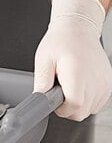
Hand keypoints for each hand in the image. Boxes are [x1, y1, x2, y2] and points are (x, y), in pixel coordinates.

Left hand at [34, 0, 111, 120]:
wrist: (79, 29)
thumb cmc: (61, 41)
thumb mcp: (43, 60)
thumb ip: (41, 82)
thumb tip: (39, 99)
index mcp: (78, 74)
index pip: (74, 106)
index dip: (61, 109)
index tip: (55, 100)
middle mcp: (95, 80)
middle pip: (81, 113)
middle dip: (67, 108)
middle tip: (60, 91)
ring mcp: (104, 83)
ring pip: (89, 110)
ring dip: (77, 104)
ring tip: (70, 85)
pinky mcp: (108, 84)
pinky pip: (97, 103)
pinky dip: (87, 100)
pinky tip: (79, 86)